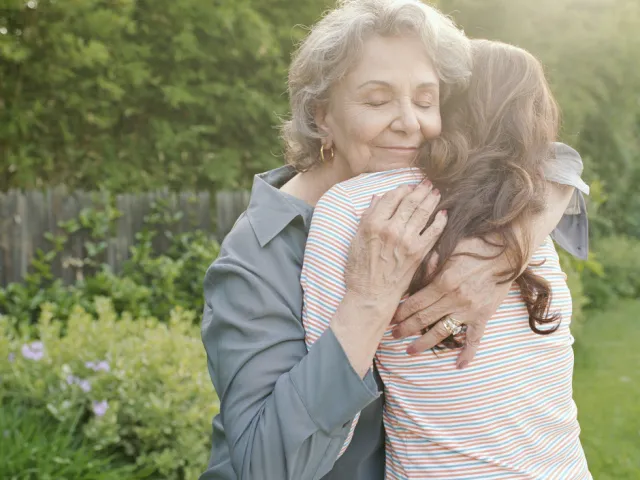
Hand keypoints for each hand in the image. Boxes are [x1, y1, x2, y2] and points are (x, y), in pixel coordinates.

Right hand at [343, 181, 446, 317]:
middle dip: (420, 189)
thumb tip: (377, 198)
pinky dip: (440, 221)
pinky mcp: (419, 253)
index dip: (401, 189)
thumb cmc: (359, 270)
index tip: (407, 186)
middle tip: (427, 182)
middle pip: (410, 201)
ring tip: (436, 192)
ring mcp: (407, 240)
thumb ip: (367, 217)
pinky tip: (444, 214)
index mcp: (373, 224)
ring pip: (423, 212)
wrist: (371, 295)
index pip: (391, 197)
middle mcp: (391, 229)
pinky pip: (433, 232)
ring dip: (431, 199)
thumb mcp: (355, 240)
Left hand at [390, 237, 512, 368]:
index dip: (401, 312)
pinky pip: (475, 339)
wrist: (507, 251)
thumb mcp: (447, 248)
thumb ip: (429, 264)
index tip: (390, 318)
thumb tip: (411, 277)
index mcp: (443, 282)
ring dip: (424, 343)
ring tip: (410, 351)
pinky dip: (468, 353)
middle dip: (406, 329)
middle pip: (424, 319)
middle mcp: (454, 299)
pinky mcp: (483, 316)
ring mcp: (469, 310)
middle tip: (392, 335)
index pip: (415, 302)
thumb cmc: (474, 245)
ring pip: (442, 332)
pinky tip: (459, 365)